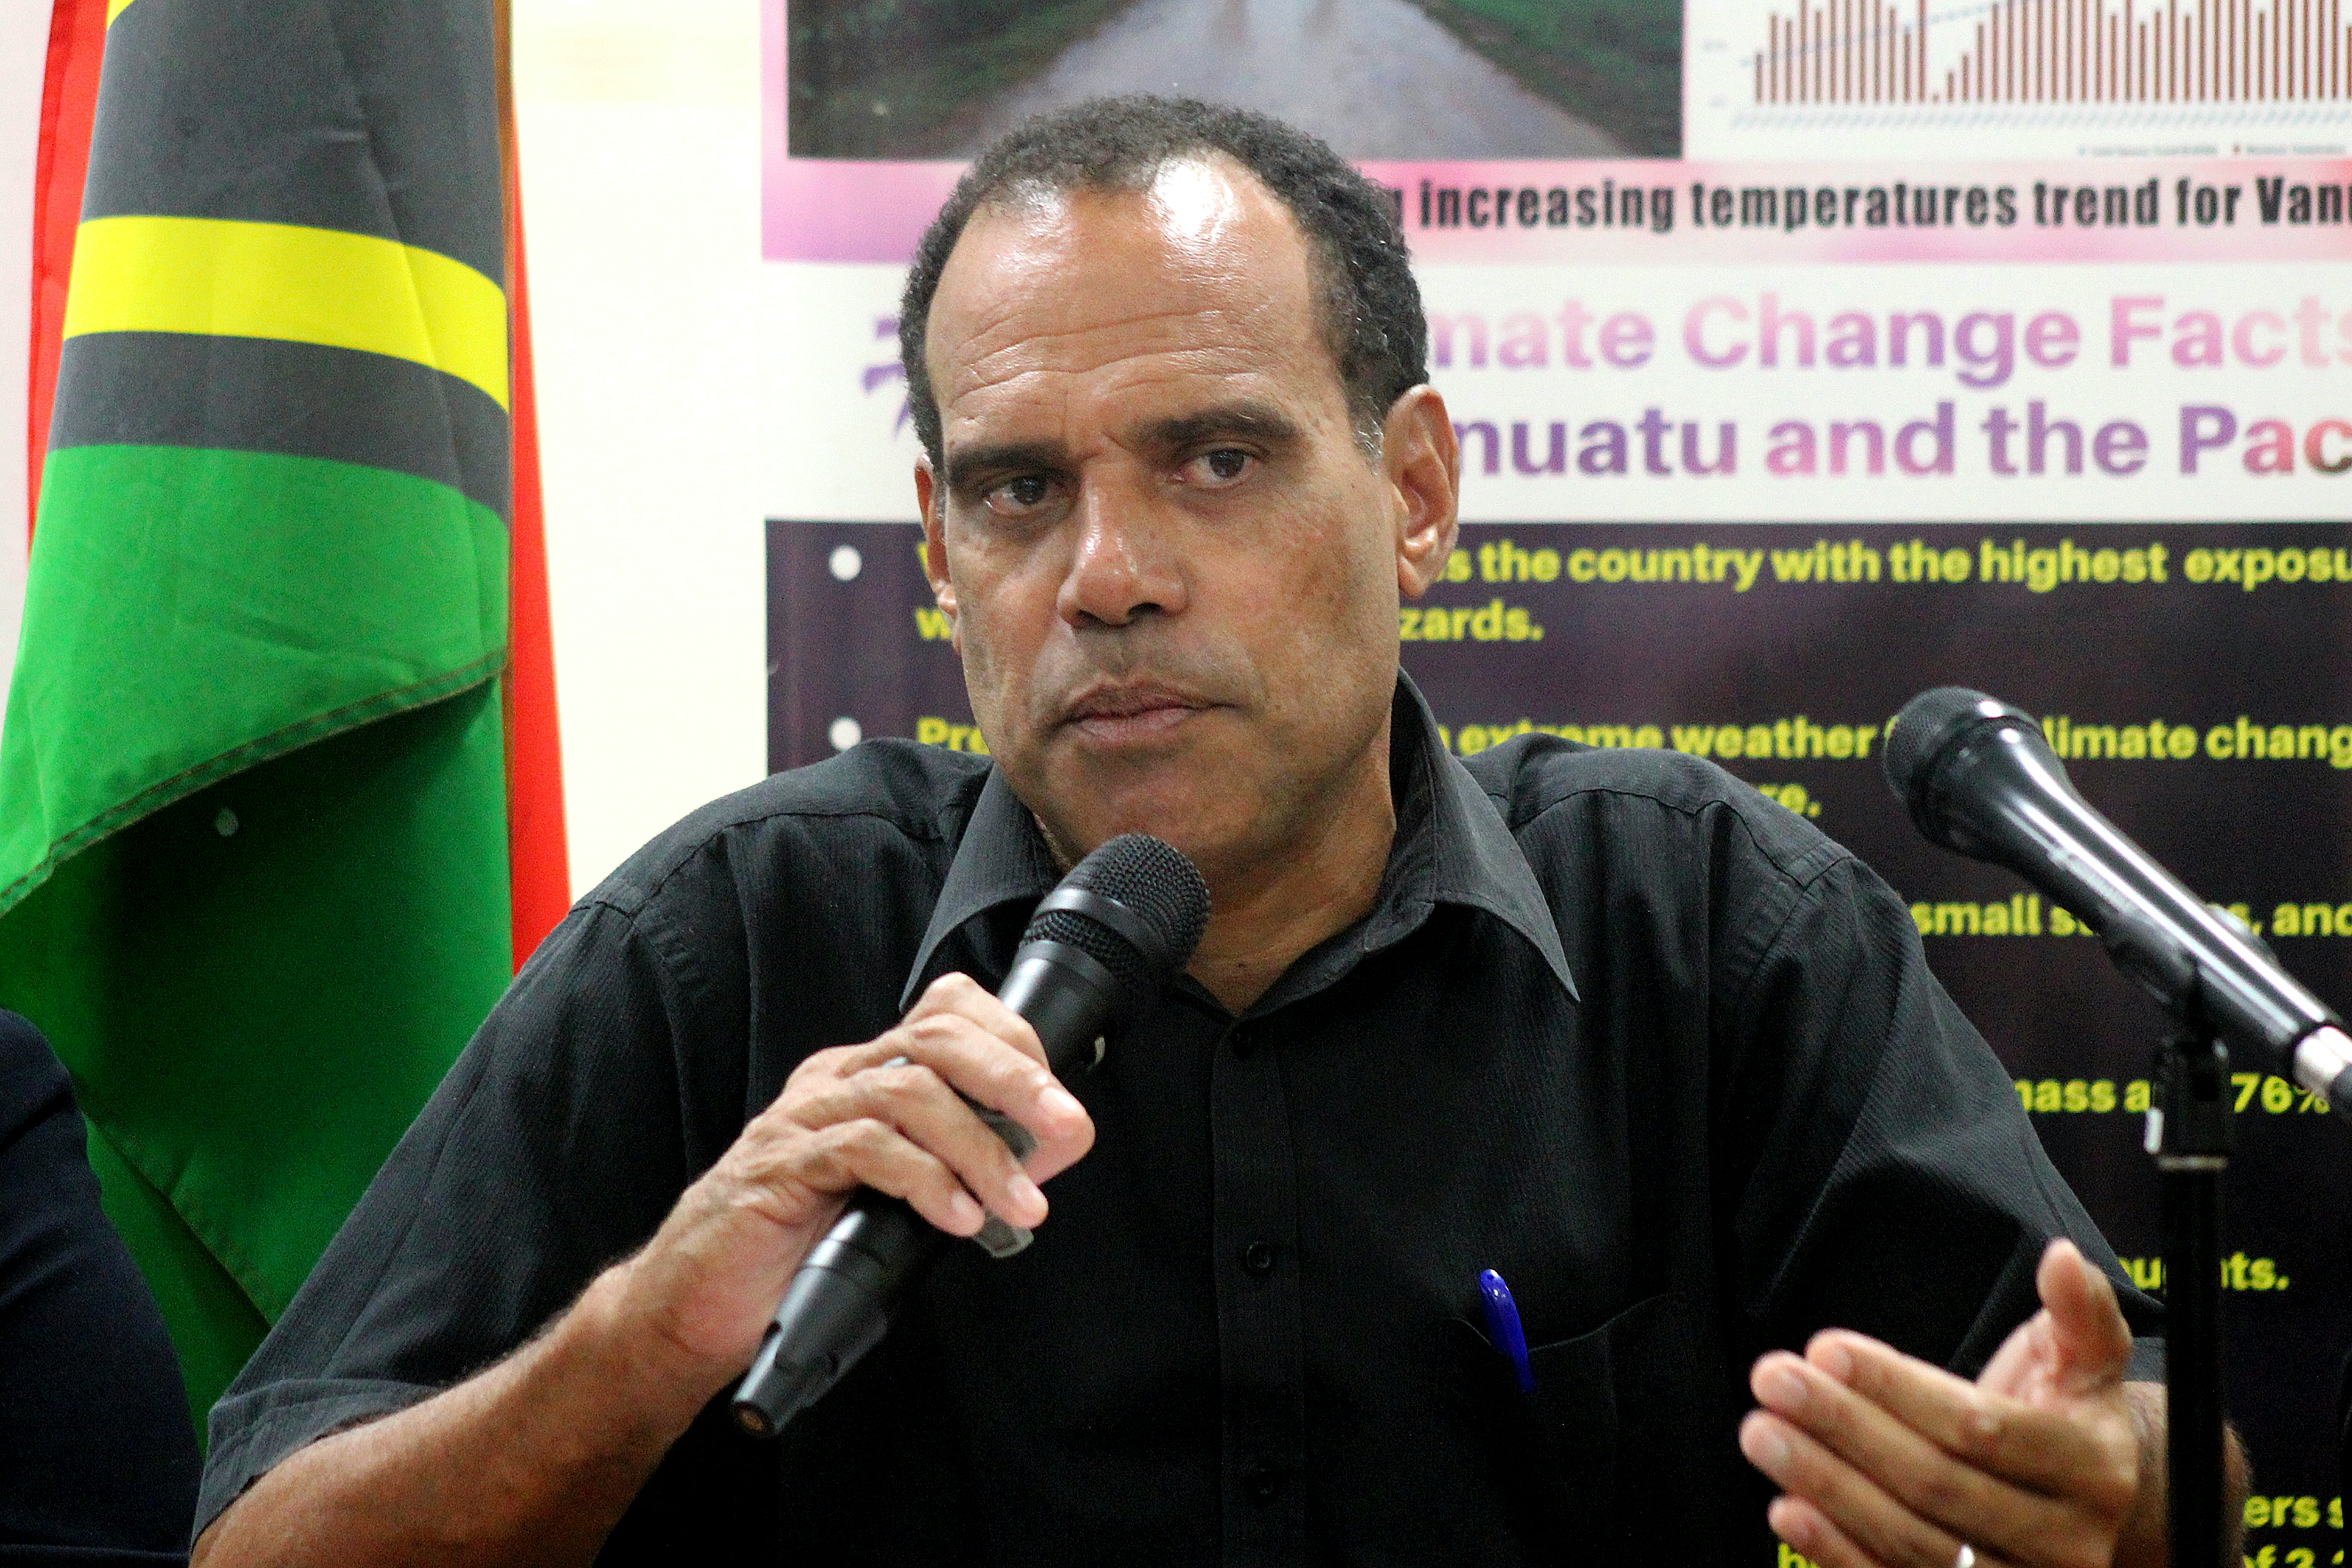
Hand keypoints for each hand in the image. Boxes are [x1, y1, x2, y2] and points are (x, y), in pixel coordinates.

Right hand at [604, 973, 1095, 1395]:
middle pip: (937, 1039)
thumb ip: (956, 1168)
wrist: (693, 1305)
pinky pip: (863, 1149)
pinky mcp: (779, 1167)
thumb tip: (1044, 1157)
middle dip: (1015, 1079)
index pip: (946, 1014)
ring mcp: (803, 1118)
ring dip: (980, 1148)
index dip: (1012, 1042)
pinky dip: (923, 1180)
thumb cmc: (797, 1250)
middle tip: (1067, 1129)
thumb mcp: (892, 1197)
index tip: (1058, 1102)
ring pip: (909, 1093)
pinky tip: (957, 1217)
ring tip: (1018, 1202)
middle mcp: (836, 1081)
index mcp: (865, 1076)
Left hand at [1741, 1239, 2143, 1567]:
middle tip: (1774, 1381)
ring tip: (1761, 1433)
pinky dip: (1835, 1553)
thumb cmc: (2065, 1413)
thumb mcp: (2083, 1358)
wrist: (2080, 1504)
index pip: (1980, 1428)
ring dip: (1826, 1487)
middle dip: (1845, 1428)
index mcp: (2094, 1469)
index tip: (1826, 1347)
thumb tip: (2063, 1257)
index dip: (1898, 1388)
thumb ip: (2079, 1309)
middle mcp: (2066, 1542)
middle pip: (1937, 1486)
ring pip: (1911, 1543)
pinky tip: (1785, 1509)